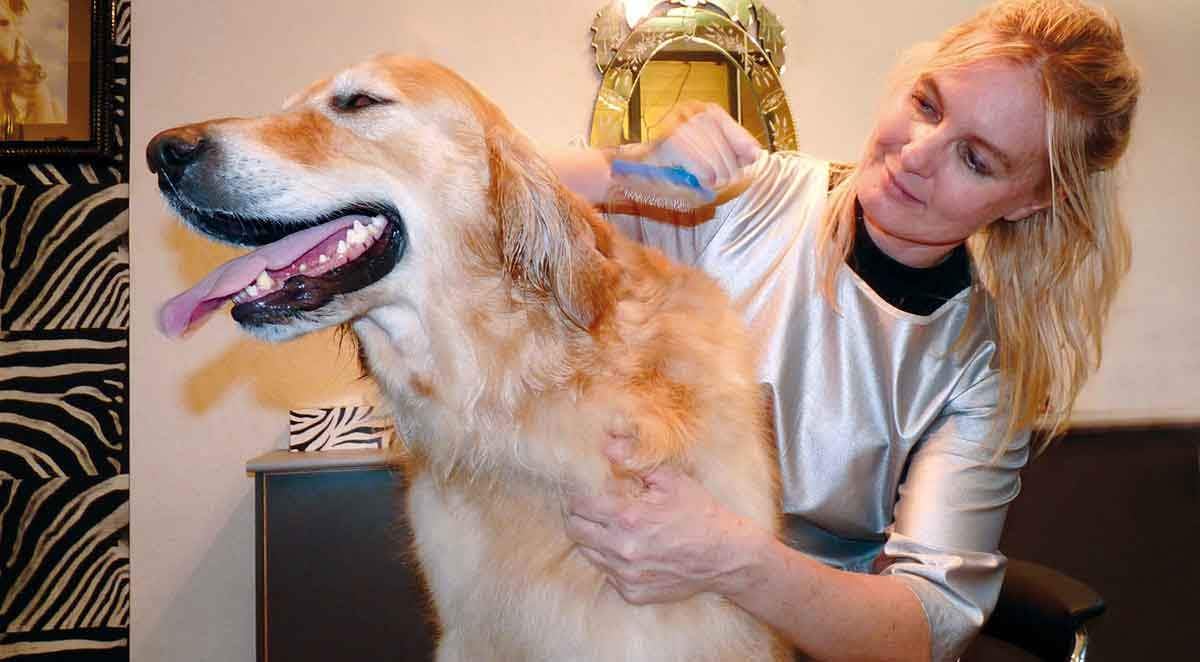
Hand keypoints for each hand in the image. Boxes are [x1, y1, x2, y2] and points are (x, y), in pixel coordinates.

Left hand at [563, 437, 759, 604]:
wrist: (726, 557)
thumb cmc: (700, 514)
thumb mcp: (672, 479)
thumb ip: (634, 461)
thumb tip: (606, 445)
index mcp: (628, 517)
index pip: (578, 504)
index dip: (577, 494)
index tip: (585, 489)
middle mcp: (622, 549)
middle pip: (575, 530)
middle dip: (578, 515)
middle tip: (591, 507)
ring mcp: (626, 575)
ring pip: (588, 553)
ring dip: (594, 538)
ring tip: (613, 527)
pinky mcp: (632, 593)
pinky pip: (608, 574)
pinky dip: (613, 561)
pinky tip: (631, 549)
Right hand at [635, 101, 764, 192]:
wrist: (636, 171)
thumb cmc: (674, 166)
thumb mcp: (709, 156)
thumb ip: (731, 152)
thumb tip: (755, 153)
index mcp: (699, 110)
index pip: (724, 121)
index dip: (741, 140)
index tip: (754, 156)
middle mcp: (688, 111)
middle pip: (719, 136)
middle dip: (728, 162)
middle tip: (726, 179)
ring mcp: (676, 123)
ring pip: (709, 148)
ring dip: (716, 170)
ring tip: (713, 181)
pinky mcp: (668, 140)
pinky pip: (694, 156)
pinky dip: (702, 171)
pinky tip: (704, 179)